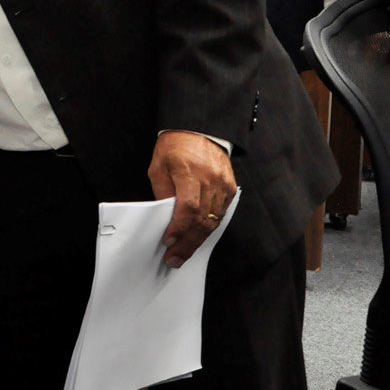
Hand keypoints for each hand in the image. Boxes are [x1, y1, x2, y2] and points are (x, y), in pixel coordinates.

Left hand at [147, 131, 236, 267]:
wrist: (199, 130)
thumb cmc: (174, 147)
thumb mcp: (158, 166)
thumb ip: (162, 192)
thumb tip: (164, 219)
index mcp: (190, 173)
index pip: (188, 208)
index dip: (179, 228)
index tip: (168, 242)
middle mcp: (211, 180)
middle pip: (202, 220)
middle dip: (187, 243)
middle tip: (174, 259)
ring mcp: (224, 185)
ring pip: (213, 221)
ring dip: (197, 240)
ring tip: (183, 253)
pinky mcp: (230, 189)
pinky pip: (220, 214)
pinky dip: (208, 228)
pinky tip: (197, 238)